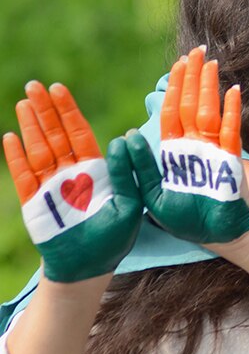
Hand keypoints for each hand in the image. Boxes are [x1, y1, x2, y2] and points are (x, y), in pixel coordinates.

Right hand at [2, 81, 142, 281]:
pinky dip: (16, 157)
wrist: (90, 267)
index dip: (68, 111)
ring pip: (38, 149)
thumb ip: (127, 173)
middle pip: (56, 135)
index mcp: (96, 169)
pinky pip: (24, 176)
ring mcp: (50, 186)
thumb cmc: (116, 237)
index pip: (79, 133)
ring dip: (30, 127)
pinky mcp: (35, 203)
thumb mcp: (131, 203)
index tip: (58, 89)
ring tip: (24, 102)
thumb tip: (121, 138)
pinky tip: (10, 137)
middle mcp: (71, 173)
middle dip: (45, 110)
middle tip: (35, 85)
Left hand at [139, 46, 248, 243]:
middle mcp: (194, 146)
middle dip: (192, 77)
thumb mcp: (152, 196)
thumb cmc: (187, 219)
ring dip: (209, 87)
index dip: (174, 87)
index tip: (177, 64)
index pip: (172, 111)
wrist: (220, 236)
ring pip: (209, 111)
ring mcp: (214, 151)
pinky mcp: (230, 161)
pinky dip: (232, 111)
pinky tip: (233, 91)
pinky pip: (231, 132)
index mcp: (173, 151)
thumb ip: (141, 168)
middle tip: (197, 50)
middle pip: (192, 104)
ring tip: (211, 63)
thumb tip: (127, 136)